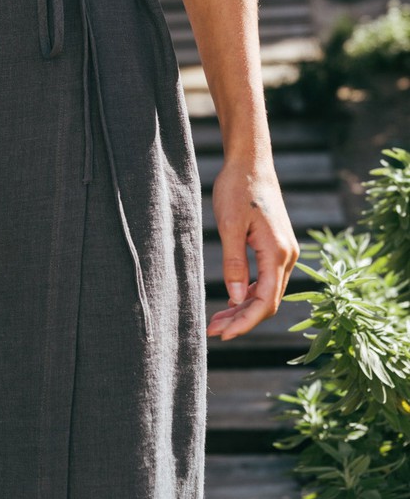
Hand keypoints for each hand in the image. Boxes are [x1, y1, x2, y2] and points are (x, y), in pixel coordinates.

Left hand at [206, 158, 299, 340]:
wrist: (251, 163)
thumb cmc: (238, 189)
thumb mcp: (230, 225)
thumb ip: (234, 262)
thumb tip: (237, 297)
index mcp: (277, 252)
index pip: (266, 301)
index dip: (245, 322)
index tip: (223, 335)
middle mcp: (286, 256)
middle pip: (268, 302)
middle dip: (242, 320)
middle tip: (212, 332)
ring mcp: (283, 251)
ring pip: (266, 292)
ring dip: (243, 309)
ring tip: (216, 321)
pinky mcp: (275, 246)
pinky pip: (265, 279)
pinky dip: (248, 293)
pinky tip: (230, 301)